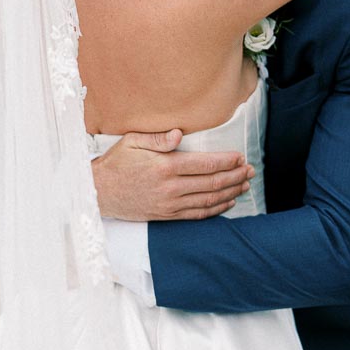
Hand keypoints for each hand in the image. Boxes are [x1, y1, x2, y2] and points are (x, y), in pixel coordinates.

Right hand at [92, 130, 253, 220]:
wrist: (99, 193)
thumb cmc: (116, 164)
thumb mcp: (131, 142)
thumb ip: (157, 138)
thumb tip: (178, 134)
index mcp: (165, 166)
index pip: (205, 164)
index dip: (227, 161)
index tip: (240, 157)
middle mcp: (171, 187)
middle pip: (212, 182)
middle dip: (235, 176)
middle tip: (250, 170)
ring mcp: (170, 204)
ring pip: (209, 200)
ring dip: (230, 192)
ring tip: (244, 185)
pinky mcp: (167, 215)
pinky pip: (198, 214)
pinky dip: (216, 209)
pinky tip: (228, 202)